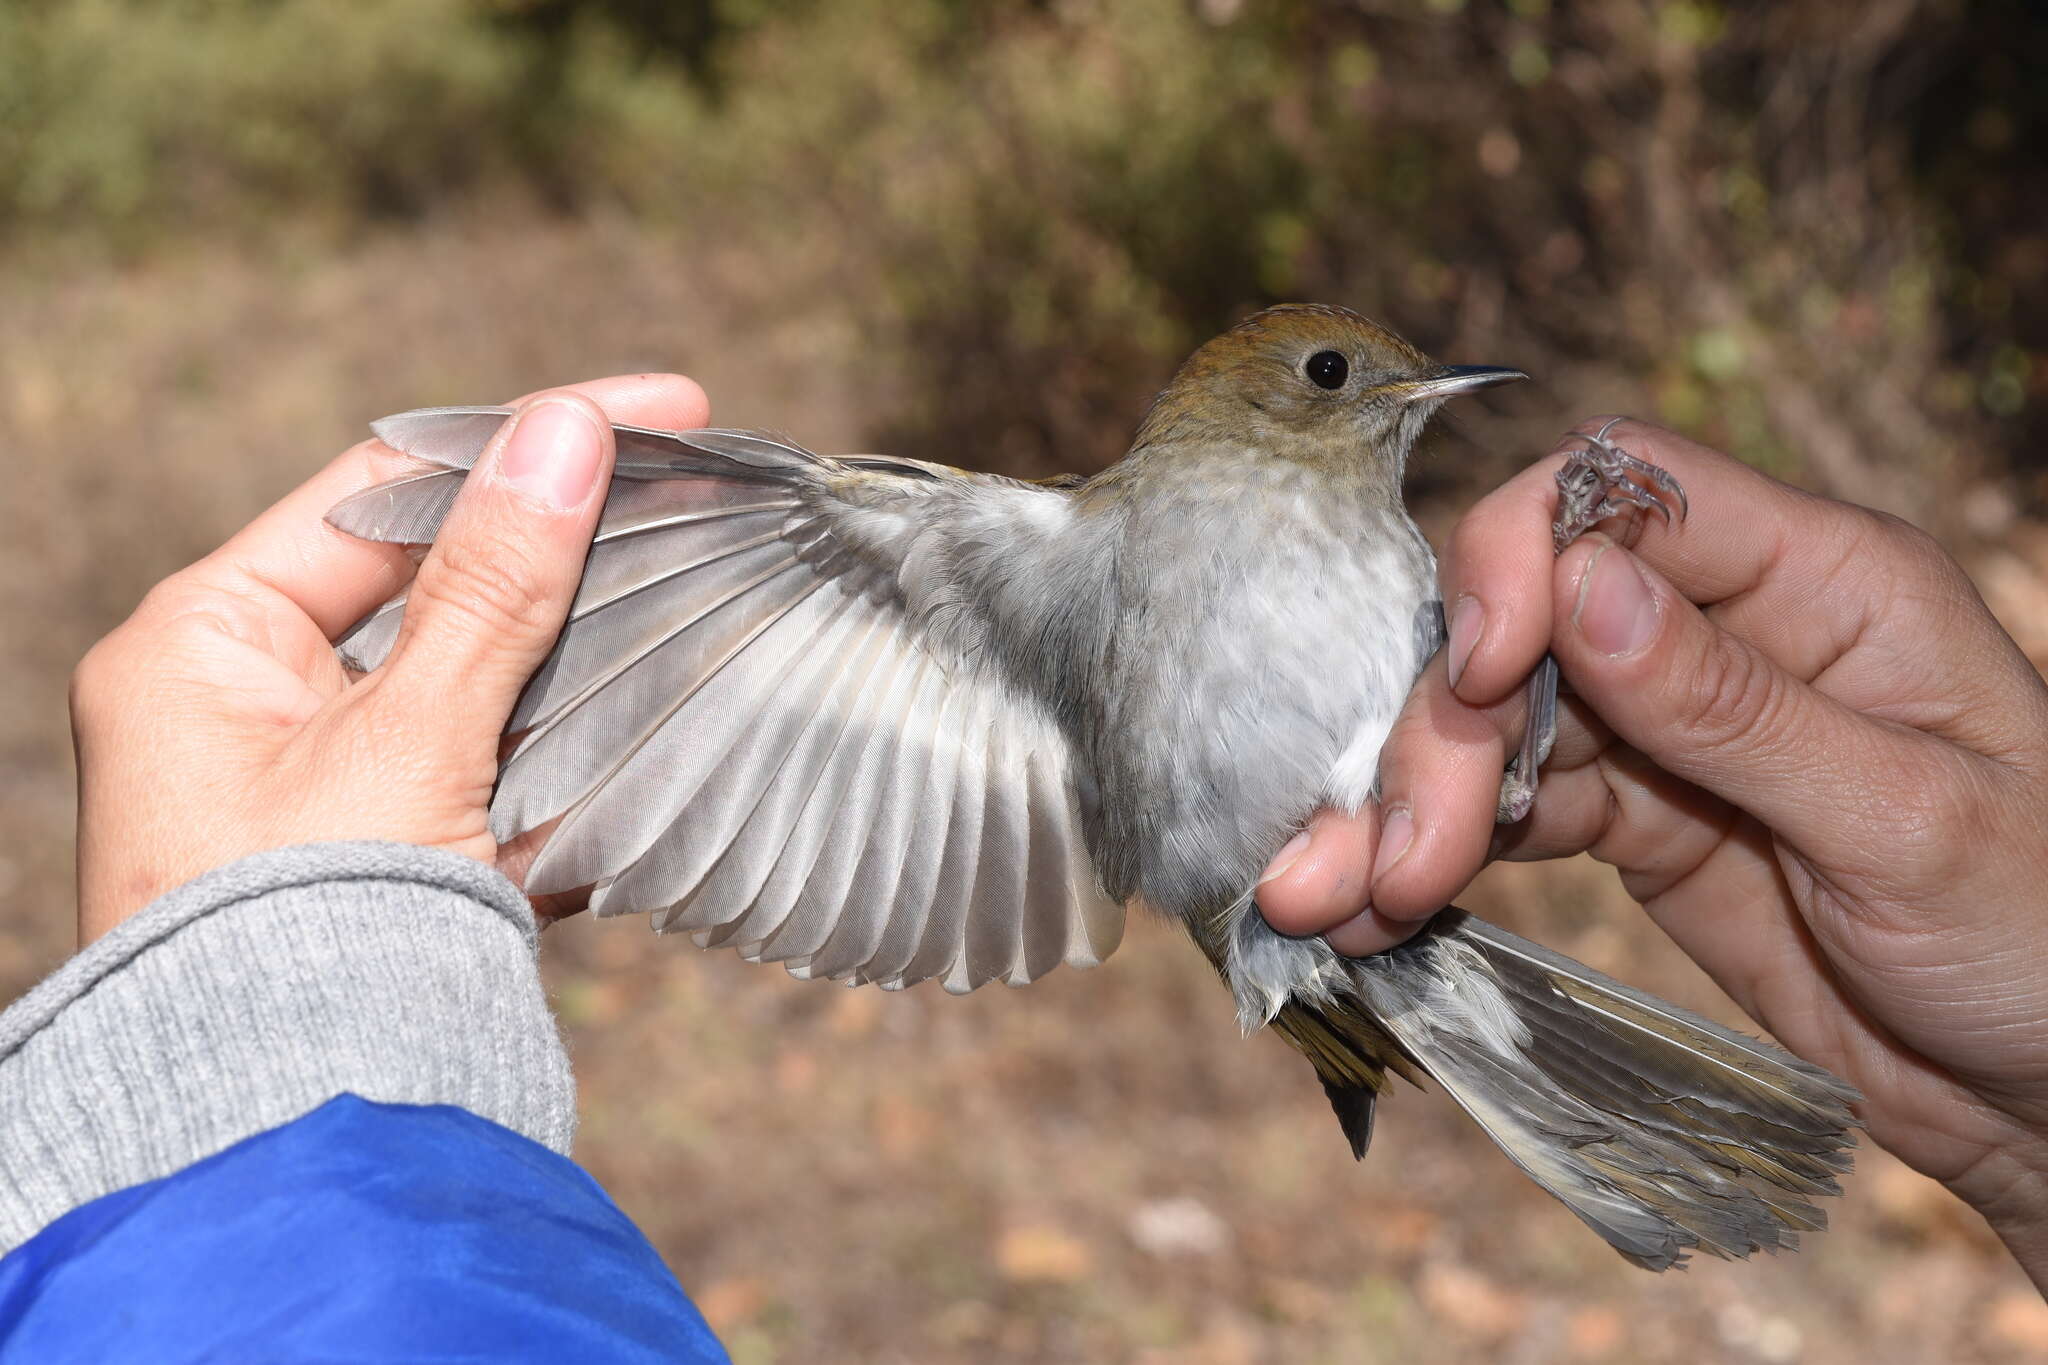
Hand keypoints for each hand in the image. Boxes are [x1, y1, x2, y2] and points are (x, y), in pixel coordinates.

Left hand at [70, 374, 708, 944]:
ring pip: (477, 674)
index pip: (386, 491)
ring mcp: (321, 780)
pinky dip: (563, 750)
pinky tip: (648, 724)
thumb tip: (564, 433)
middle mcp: (250, 698)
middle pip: (437, 577)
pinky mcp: (386, 852)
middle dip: (566, 551)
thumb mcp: (408, 740)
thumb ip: (494, 589)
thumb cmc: (304, 935)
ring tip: (693, 608)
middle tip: (694, 500)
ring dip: (578, 655)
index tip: (663, 408)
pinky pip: (489, 764)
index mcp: (205, 642)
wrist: (296, 1140)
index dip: (525, 440)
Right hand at [1257, 418, 2047, 1280]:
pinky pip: (1515, 812)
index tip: (1477, 672)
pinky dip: (1439, 855)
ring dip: (1410, 803)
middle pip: (1532, 620)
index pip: (1628, 488)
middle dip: (1446, 728)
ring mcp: (1676, 729)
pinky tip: (1375, 910)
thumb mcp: (1909, 823)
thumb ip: (1739, 707)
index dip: (1524, 553)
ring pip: (1501, 722)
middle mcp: (1730, 632)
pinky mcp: (1642, 821)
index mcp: (1823, 581)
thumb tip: (1582, 588)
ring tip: (1335, 902)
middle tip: (1398, 852)